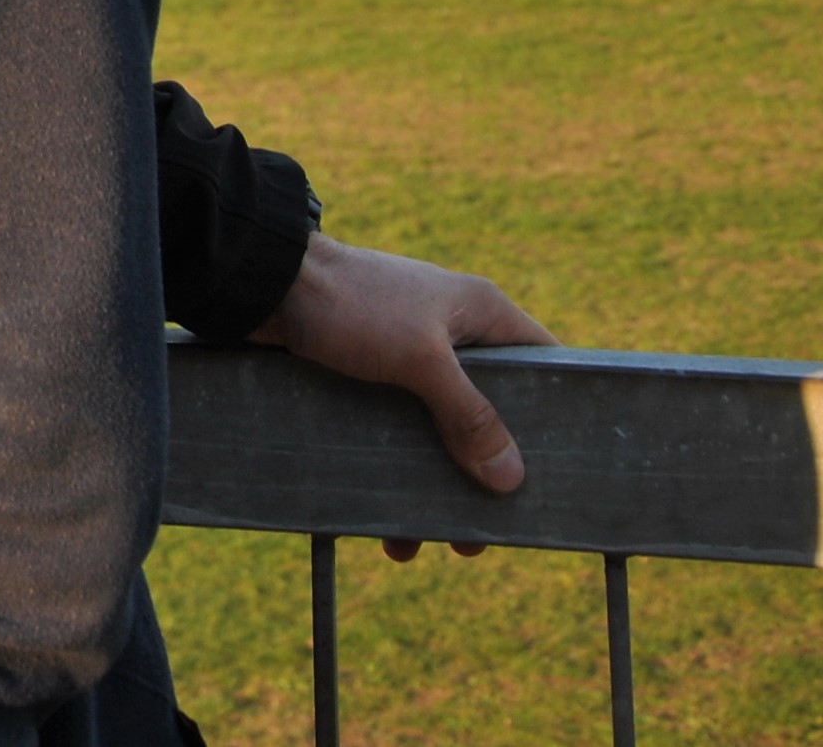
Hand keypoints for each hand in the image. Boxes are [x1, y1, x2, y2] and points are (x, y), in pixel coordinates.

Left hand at [251, 233, 554, 559]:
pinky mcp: (365, 378)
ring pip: (438, 433)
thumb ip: (468, 414)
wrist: (260, 281)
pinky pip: (393, 436)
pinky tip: (381, 525)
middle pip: (489, 414)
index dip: (557, 415)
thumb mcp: (419, 358)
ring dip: (432, 487)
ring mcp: (407, 356)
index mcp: (481, 314)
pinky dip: (392, 475)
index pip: (545, 363)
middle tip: (483, 533)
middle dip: (485, 475)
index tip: (562, 474)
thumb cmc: (350, 304)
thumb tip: (512, 479)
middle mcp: (452, 336)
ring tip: (423, 541)